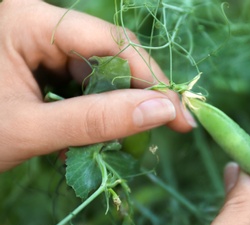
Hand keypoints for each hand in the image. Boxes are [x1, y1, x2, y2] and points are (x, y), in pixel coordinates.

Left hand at [0, 0, 194, 171]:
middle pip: (106, 53)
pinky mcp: (34, 60)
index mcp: (27, 20)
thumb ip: (96, 120)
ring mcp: (34, 39)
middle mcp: (34, 21)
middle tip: (162, 125)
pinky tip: (90, 128)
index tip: (179, 115)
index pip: (110, 43)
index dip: (152, 80)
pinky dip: (90, 106)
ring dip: (111, 104)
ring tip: (120, 136)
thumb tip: (162, 111)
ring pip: (94, 68)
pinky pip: (76, 79)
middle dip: (135, 92)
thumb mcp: (29, 129)